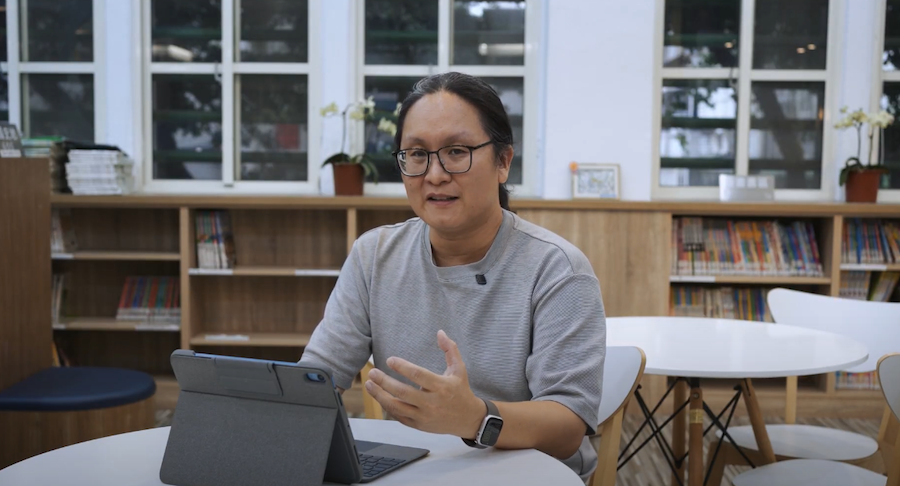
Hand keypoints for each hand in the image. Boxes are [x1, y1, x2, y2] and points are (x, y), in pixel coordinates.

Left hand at [365, 330, 484, 437]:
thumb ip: (450, 349)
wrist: (468, 419)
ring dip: (380, 396)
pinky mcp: (419, 425)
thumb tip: (440, 332)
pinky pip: (398, 416)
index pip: (418, 375)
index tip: (390, 360)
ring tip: (369, 385)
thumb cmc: (461, 391)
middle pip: (403, 392)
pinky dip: (387, 407)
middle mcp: (432, 403)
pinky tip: (380, 396)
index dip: (402, 367)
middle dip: (385, 382)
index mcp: (441, 387)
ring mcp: (424, 416)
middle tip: (373, 372)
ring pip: (397, 407)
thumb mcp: (459, 369)